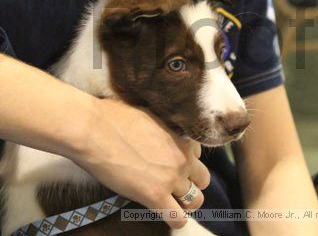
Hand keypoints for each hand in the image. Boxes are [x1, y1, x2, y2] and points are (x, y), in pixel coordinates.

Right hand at [72, 97, 209, 228]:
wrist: (96, 130)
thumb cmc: (116, 117)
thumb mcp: (151, 116)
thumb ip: (163, 130)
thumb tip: (158, 134)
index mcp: (182, 137)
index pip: (197, 155)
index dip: (185, 160)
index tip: (171, 163)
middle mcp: (183, 158)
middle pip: (202, 179)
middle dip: (190, 183)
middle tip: (172, 184)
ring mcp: (171, 178)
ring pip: (195, 201)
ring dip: (183, 203)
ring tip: (168, 201)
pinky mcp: (155, 196)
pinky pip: (177, 219)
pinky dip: (175, 220)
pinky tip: (165, 214)